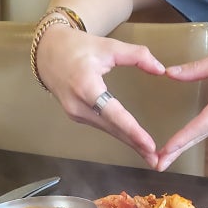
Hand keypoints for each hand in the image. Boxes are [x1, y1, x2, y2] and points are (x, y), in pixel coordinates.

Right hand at [37, 25, 165, 167]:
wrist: (46, 53)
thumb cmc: (76, 47)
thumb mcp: (108, 46)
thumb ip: (137, 56)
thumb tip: (161, 69)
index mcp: (85, 86)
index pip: (113, 113)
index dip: (132, 130)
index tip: (149, 145)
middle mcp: (79, 105)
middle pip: (112, 129)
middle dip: (135, 145)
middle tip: (156, 161)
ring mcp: (76, 113)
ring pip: (108, 130)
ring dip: (129, 142)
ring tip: (149, 155)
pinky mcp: (77, 116)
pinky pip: (102, 127)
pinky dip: (119, 134)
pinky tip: (133, 141)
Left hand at [156, 38, 207, 170]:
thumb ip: (198, 68)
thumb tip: (170, 73)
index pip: (203, 123)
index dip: (183, 137)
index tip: (166, 150)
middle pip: (201, 135)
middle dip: (178, 150)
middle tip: (157, 164)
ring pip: (206, 134)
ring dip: (186, 145)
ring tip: (166, 156)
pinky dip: (196, 136)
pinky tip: (184, 141)